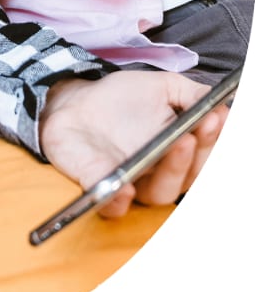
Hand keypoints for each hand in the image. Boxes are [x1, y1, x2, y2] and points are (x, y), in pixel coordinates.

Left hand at [39, 71, 227, 215]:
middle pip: (187, 179)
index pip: (202, 157)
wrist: (74, 101)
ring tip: (177, 142)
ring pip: (159, 193)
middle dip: (197, 156)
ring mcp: (131, 182)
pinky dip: (120, 199)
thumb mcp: (159, 86)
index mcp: (176, 152)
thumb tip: (217, 102)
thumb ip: (189, 93)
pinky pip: (113, 205)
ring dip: (173, 171)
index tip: (215, 118)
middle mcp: (158, 173)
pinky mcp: (99, 187)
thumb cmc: (120, 99)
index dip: (212, 141)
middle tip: (195, 131)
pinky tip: (126, 187)